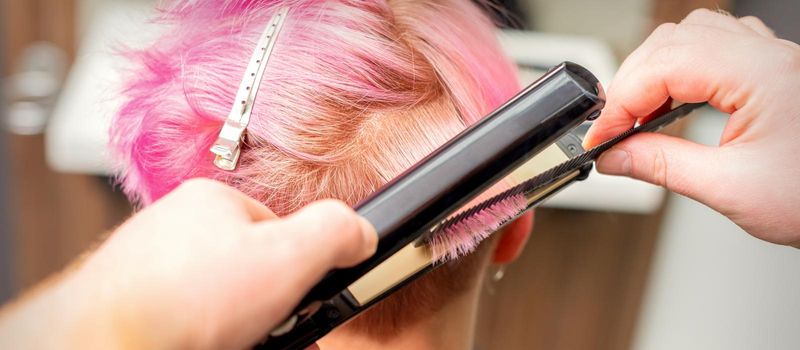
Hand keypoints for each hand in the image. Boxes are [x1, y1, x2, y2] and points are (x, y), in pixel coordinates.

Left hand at [0, 179, 376, 348]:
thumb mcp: (288, 257)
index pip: (278, 229)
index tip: (297, 300)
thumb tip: (362, 231)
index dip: (297, 271)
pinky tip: (205, 340)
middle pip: (247, 267)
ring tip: (235, 338)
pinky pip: (186, 315)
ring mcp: (150, 264)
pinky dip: (203, 331)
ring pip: (215, 297)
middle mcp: (175, 226)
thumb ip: (334, 232)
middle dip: (266, 304)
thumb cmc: (185, 301)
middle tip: (266, 330)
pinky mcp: (132, 301)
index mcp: (211, 202)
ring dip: (236, 322)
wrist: (109, 343)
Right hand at [584, 9, 799, 245]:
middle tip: (614, 128)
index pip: (664, 67)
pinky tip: (673, 98)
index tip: (601, 136)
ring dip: (655, 69)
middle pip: (672, 42)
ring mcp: (772, 58)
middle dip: (632, 83)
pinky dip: (682, 67)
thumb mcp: (731, 188)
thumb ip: (663, 166)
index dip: (621, 102)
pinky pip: (716, 46)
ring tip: (639, 113)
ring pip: (692, 35)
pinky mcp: (772, 70)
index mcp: (761, 74)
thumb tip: (614, 156)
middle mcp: (767, 55)